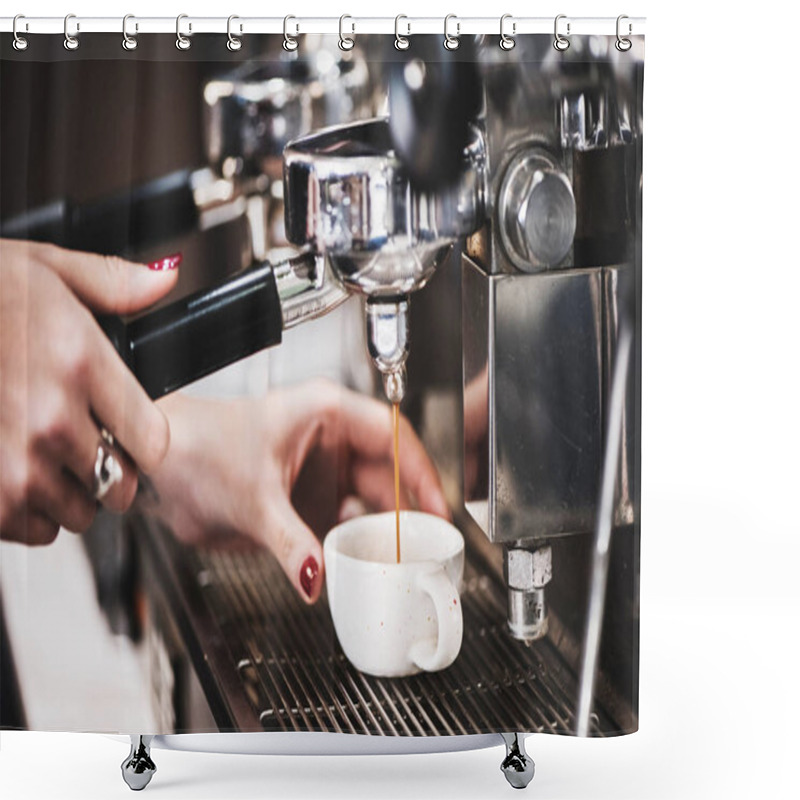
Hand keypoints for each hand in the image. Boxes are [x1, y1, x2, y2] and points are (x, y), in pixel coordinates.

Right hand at [0, 239, 178, 544]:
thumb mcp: (42, 267)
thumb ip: (113, 283)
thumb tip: (165, 278)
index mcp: (80, 364)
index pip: (153, 440)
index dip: (142, 439)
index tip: (126, 431)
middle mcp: (51, 421)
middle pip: (119, 483)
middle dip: (108, 469)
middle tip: (79, 445)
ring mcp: (12, 466)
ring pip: (78, 513)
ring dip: (67, 494)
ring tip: (40, 456)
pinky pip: (30, 529)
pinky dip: (26, 511)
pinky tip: (10, 471)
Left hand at [149, 381, 450, 603]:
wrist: (163, 468)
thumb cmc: (199, 449)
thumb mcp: (252, 497)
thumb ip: (290, 542)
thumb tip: (320, 577)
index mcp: (326, 411)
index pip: (394, 435)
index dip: (420, 472)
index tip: (436, 507)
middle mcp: (330, 437)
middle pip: (390, 470)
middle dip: (410, 507)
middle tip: (427, 544)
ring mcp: (321, 468)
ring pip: (373, 496)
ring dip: (388, 527)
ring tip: (405, 558)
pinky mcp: (310, 496)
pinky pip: (348, 518)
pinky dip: (360, 539)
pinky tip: (369, 560)